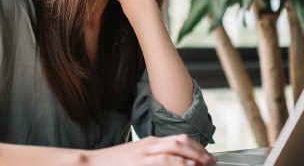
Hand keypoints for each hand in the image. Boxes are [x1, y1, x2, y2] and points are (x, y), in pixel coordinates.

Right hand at [86, 134, 216, 165]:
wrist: (93, 163)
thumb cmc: (115, 164)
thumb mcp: (137, 158)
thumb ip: (155, 159)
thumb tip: (174, 163)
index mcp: (150, 142)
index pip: (178, 139)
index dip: (195, 146)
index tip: (206, 154)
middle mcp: (149, 144)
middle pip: (180, 141)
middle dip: (198, 150)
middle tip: (211, 159)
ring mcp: (144, 153)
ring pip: (175, 148)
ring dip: (193, 156)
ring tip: (204, 163)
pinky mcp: (139, 162)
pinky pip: (163, 160)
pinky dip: (178, 162)